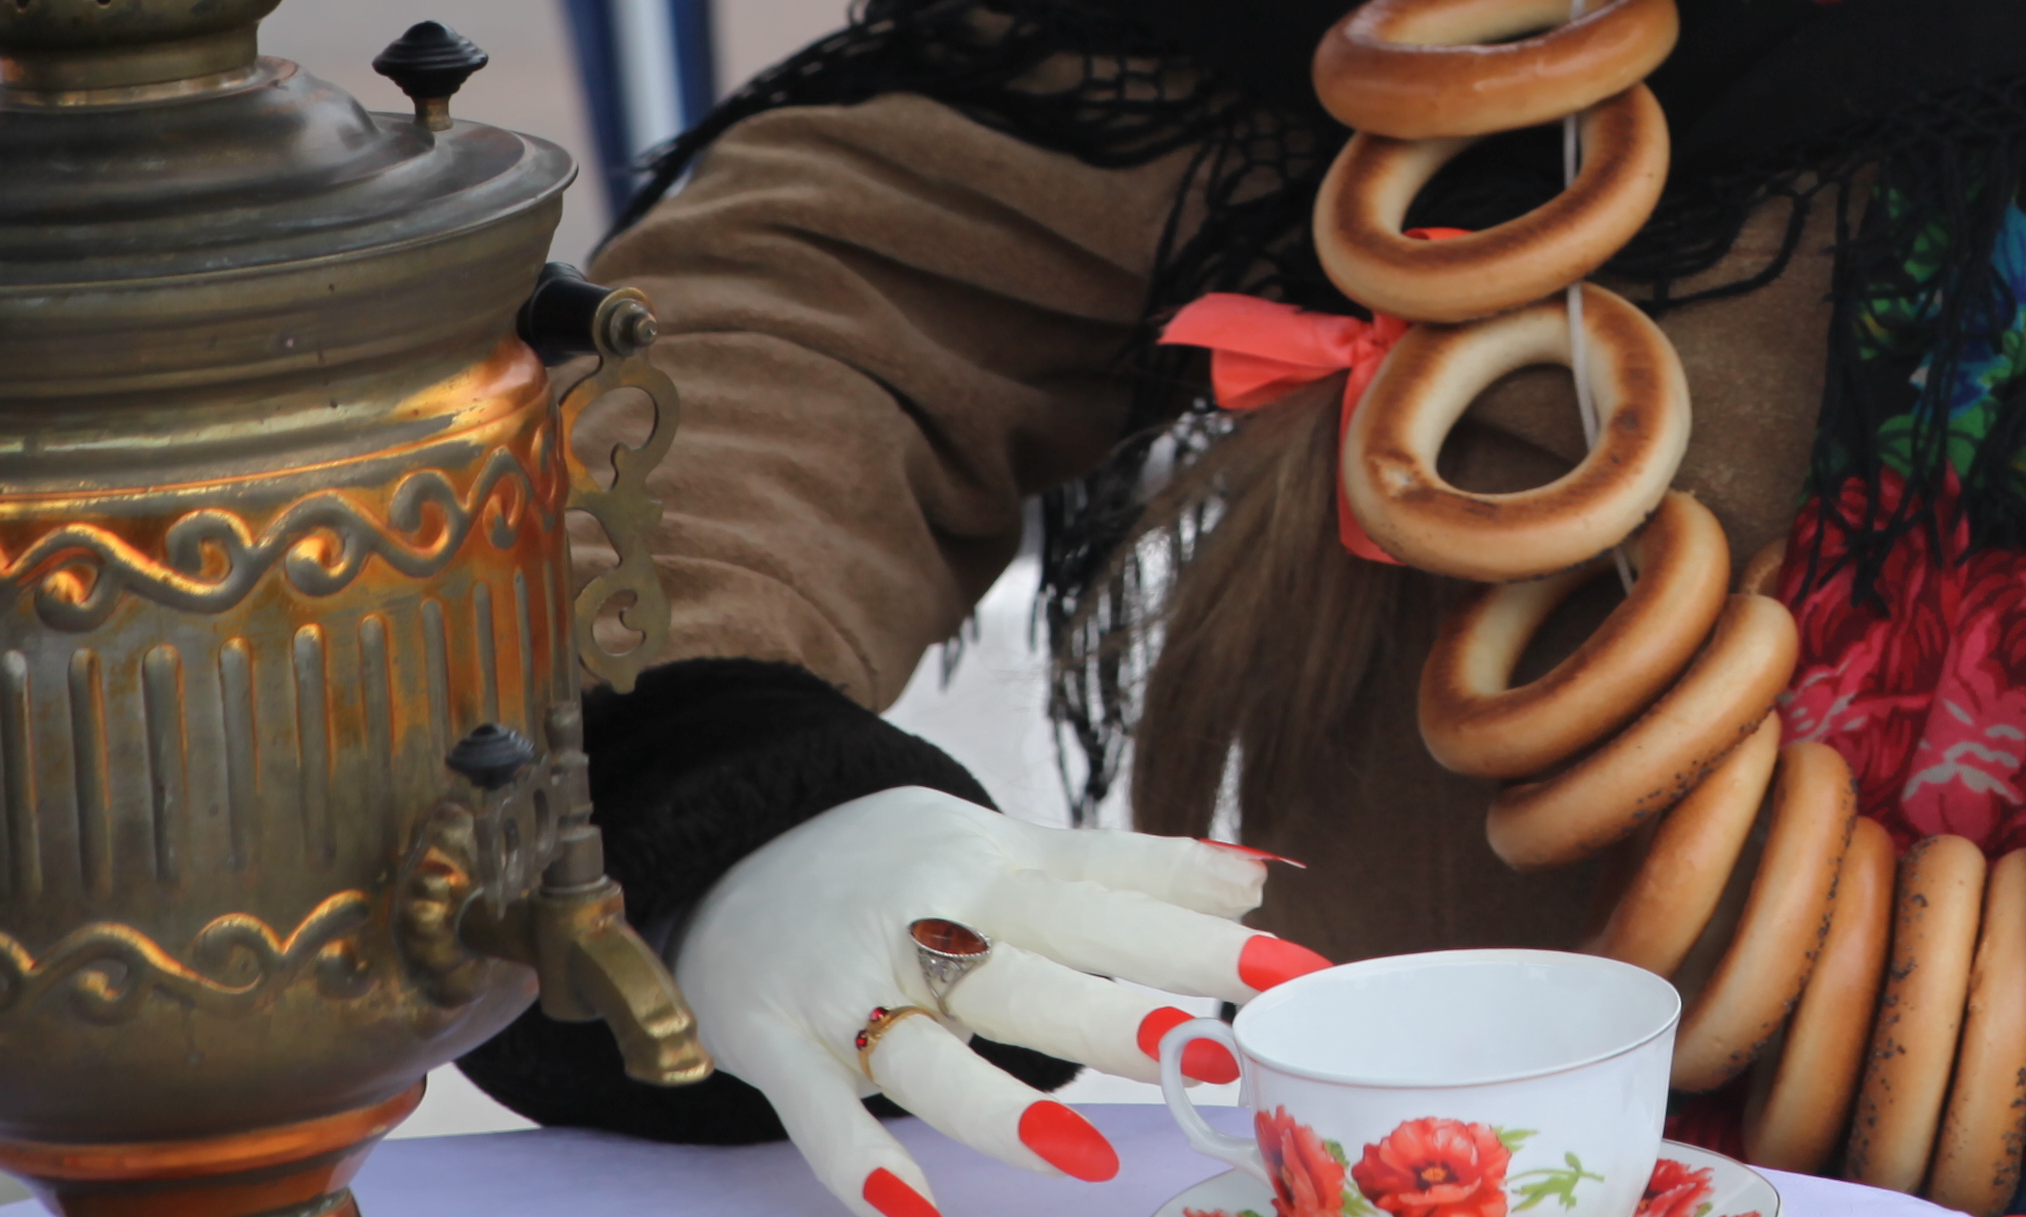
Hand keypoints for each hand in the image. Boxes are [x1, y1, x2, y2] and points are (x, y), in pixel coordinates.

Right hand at [674, 787, 1312, 1216]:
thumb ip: (1132, 870)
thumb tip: (1260, 874)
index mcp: (996, 871)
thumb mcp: (1011, 848)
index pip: (1115, 903)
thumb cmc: (902, 864)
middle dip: (1119, 1018)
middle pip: (1032, 975)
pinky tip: (913, 1206)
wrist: (726, 845)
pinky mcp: (777, 1041)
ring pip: (930, 1054)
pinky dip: (859, 1160)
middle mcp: (926, 923)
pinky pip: (817, 1110)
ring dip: (1003, 1106)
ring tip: (1089, 1156)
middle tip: (1208, 1055)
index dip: (1203, 934)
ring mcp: (847, 987)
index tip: (1298, 966)